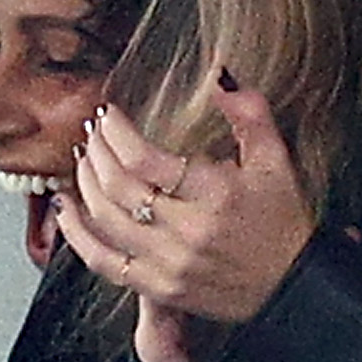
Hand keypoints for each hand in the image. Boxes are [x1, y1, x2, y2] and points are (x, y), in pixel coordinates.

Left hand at [53, 82, 313, 361]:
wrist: (294, 284)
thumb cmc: (282, 219)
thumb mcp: (275, 159)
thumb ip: (248, 112)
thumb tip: (219, 74)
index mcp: (216, 194)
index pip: (145, 160)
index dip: (117, 132)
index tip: (110, 115)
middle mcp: (188, 230)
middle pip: (118, 186)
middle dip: (96, 151)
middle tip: (93, 131)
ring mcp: (170, 263)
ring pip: (105, 219)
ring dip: (84, 184)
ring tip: (84, 159)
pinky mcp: (159, 287)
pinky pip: (102, 261)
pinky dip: (77, 233)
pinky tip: (67, 208)